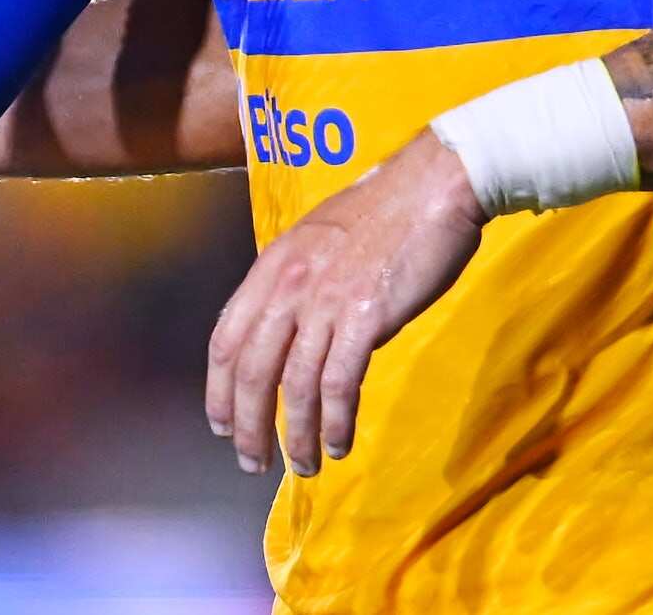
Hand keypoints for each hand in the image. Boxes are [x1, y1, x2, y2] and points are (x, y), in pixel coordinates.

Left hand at [203, 132, 484, 475]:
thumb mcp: (318, 237)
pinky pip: (340, 383)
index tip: (221, 424)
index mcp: (272, 266)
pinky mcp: (365, 316)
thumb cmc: (385, 210)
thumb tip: (290, 326)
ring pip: (295, 386)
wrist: (433, 186)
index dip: (219, 388)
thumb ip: (296, 280)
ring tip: (305, 465)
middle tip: (253, 463)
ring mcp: (326, 302)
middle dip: (248, 426)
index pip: (226, 338)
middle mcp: (289, 286)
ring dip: (297, 435)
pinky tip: (339, 442)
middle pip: (252, 371)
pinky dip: (336, 421)